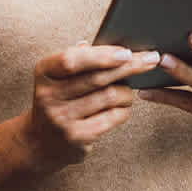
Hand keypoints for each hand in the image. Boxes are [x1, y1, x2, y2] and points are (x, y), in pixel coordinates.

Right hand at [0, 43, 159, 190]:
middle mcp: (49, 95)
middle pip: (97, 78)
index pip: (72, 60)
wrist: (40, 142)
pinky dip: (123, 108)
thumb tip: (116, 48)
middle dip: (129, 67)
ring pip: (109, 97)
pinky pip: (112, 117)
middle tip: (151, 59)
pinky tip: (122, 106)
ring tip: (128, 89)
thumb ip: (81, 58)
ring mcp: (62, 118)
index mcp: (44, 72)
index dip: (101, 55)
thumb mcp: (58, 76)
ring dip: (126, 91)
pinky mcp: (77, 137)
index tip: (126, 52)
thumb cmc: (58, 99)